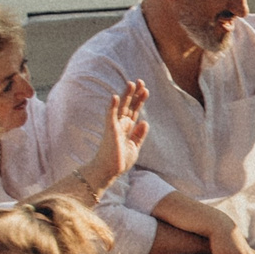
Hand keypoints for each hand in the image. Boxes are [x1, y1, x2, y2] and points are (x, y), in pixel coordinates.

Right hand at [81, 80, 149, 194]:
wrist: (108, 171)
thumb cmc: (119, 161)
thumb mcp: (134, 148)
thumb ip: (139, 135)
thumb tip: (145, 122)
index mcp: (127, 128)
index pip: (134, 111)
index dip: (140, 100)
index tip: (146, 90)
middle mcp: (120, 125)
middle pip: (129, 105)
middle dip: (135, 94)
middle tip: (141, 81)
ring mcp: (114, 126)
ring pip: (120, 107)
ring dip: (126, 95)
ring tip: (132, 83)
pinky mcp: (109, 130)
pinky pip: (110, 116)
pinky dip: (111, 106)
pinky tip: (114, 96)